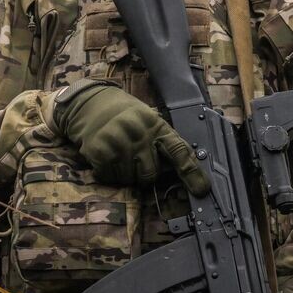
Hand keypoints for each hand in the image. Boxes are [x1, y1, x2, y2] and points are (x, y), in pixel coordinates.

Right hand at [52, 83, 209, 194]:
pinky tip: (108, 156)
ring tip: (120, 154)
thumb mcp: (148, 119)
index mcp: (156, 125)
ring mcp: (118, 143)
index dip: (191, 172)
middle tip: (137, 160)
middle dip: (146, 174)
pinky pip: (111, 178)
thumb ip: (163, 141)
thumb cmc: (125, 115)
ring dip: (127, 173)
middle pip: (152, 174)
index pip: (179, 151)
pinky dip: (110, 173)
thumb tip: (183, 170)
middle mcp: (138, 133)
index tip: (202, 189)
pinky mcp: (100, 152)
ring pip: (131, 179)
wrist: (90, 103)